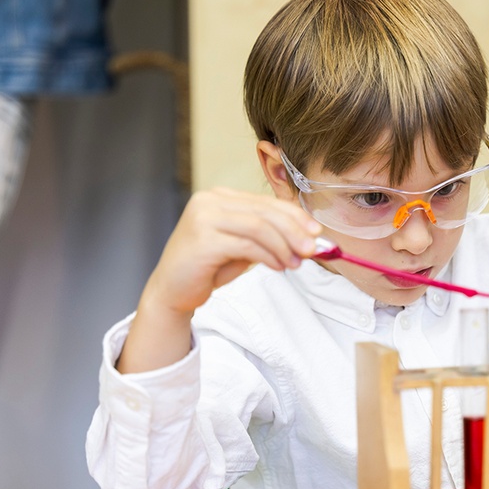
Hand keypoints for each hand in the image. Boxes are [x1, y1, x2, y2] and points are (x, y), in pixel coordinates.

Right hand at [118, 188, 320, 372]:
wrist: (171, 291)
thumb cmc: (208, 268)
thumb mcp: (242, 247)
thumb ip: (268, 238)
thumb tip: (307, 239)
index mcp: (220, 197)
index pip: (265, 202)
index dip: (295, 215)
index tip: (316, 232)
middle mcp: (209, 201)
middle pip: (264, 212)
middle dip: (294, 231)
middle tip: (312, 250)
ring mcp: (203, 218)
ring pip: (259, 226)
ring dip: (283, 246)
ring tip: (296, 263)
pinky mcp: (203, 240)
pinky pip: (247, 245)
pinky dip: (268, 256)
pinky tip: (278, 267)